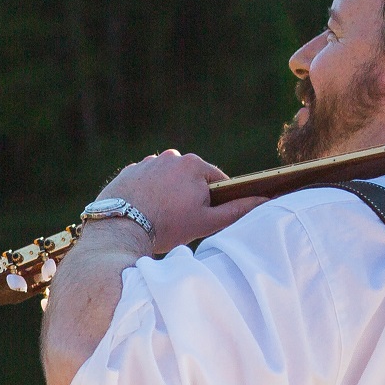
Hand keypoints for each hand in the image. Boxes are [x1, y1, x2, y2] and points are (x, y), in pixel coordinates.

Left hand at [94, 150, 251, 254]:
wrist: (119, 228)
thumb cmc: (167, 226)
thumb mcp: (207, 221)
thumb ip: (238, 210)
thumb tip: (265, 201)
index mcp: (194, 164)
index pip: (217, 181)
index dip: (215, 201)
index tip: (204, 217)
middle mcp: (171, 156)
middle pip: (191, 180)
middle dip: (190, 198)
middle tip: (180, 221)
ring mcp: (147, 162)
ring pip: (168, 181)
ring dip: (169, 195)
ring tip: (161, 217)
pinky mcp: (129, 172)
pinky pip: (146, 182)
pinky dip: (148, 194)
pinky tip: (144, 211)